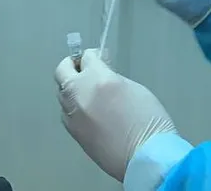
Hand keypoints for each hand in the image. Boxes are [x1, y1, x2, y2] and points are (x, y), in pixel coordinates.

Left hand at [55, 49, 177, 181]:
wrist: (145, 156)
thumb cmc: (148, 121)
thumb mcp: (134, 88)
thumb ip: (112, 78)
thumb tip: (102, 75)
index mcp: (97, 78)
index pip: (87, 57)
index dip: (94, 55)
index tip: (100, 57)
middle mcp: (79, 94)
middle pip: (62, 71)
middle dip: (72, 65)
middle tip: (83, 68)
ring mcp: (73, 115)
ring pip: (62, 93)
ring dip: (72, 87)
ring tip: (87, 91)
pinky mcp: (73, 132)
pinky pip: (67, 112)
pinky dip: (73, 107)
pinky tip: (88, 111)